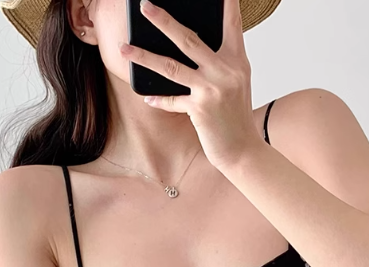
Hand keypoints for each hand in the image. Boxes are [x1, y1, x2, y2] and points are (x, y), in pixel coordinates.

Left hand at [119, 0, 259, 169]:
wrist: (243, 150)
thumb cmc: (235, 116)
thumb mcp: (234, 83)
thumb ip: (218, 62)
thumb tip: (189, 45)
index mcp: (237, 60)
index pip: (231, 22)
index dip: (226, 1)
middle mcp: (226, 70)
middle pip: (189, 39)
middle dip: (163, 21)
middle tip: (144, 6)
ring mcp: (213, 89)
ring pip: (172, 66)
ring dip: (144, 56)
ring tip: (125, 47)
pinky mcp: (201, 109)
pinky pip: (172, 100)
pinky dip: (159, 98)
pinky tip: (147, 95)